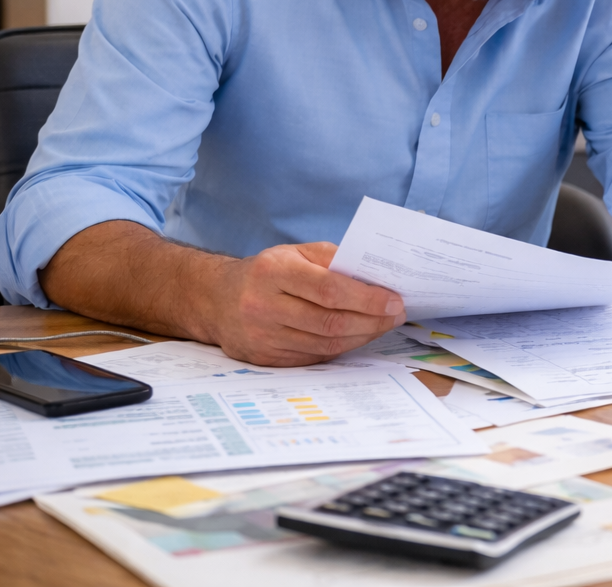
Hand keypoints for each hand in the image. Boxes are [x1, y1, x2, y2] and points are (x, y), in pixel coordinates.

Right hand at [201, 242, 405, 365]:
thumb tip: (374, 276)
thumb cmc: (265, 272)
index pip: (329, 289)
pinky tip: (357, 336)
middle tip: (396, 315)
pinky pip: (313, 358)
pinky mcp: (264, 359)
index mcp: (273, 272)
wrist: (216, 300)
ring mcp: (262, 337)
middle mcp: (263, 306)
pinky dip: (341, 348)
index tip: (394, 300)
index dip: (366, 298)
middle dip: (372, 321)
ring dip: (361, 337)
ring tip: (382, 325)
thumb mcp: (294, 252)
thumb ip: (332, 259)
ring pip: (324, 345)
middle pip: (330, 322)